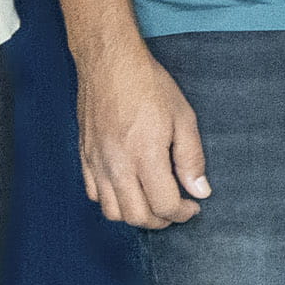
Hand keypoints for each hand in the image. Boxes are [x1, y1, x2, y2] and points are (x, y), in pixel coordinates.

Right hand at [76, 43, 210, 229]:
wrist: (110, 64)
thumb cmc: (149, 86)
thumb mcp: (183, 118)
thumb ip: (191, 159)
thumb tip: (200, 191)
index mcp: (145, 156)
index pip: (164, 205)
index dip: (183, 213)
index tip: (193, 206)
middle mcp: (117, 165)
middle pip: (137, 216)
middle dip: (161, 220)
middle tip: (176, 210)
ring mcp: (97, 163)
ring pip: (112, 212)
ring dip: (135, 215)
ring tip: (153, 204)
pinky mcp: (84, 157)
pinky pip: (94, 195)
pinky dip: (112, 202)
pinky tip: (129, 190)